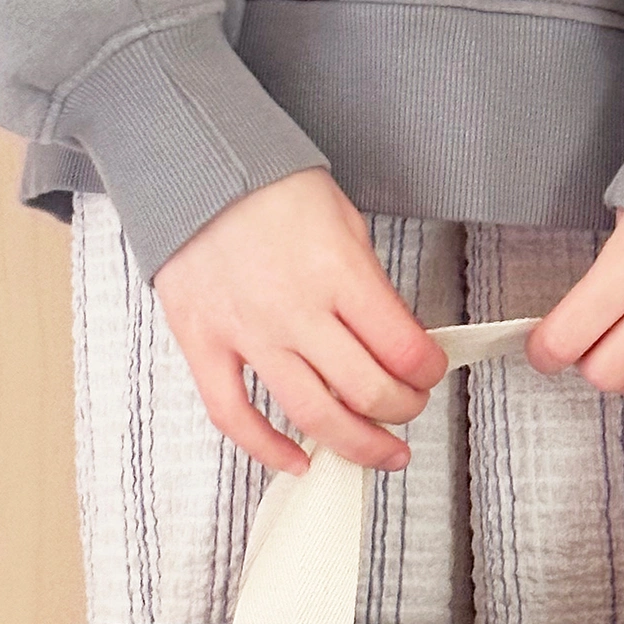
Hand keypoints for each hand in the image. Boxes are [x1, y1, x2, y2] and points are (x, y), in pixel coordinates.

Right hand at [153, 169, 450, 474]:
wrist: (193, 162)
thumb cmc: (270, 188)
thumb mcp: (345, 221)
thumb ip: (369, 286)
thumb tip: (396, 341)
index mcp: (339, 272)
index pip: (405, 348)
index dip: (429, 371)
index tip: (430, 372)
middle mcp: (295, 309)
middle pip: (369, 391)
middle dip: (403, 410)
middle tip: (409, 408)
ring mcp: (247, 332)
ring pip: (313, 415)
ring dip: (358, 446)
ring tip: (381, 453)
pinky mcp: (203, 345)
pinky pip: (235, 416)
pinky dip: (268, 449)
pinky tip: (298, 461)